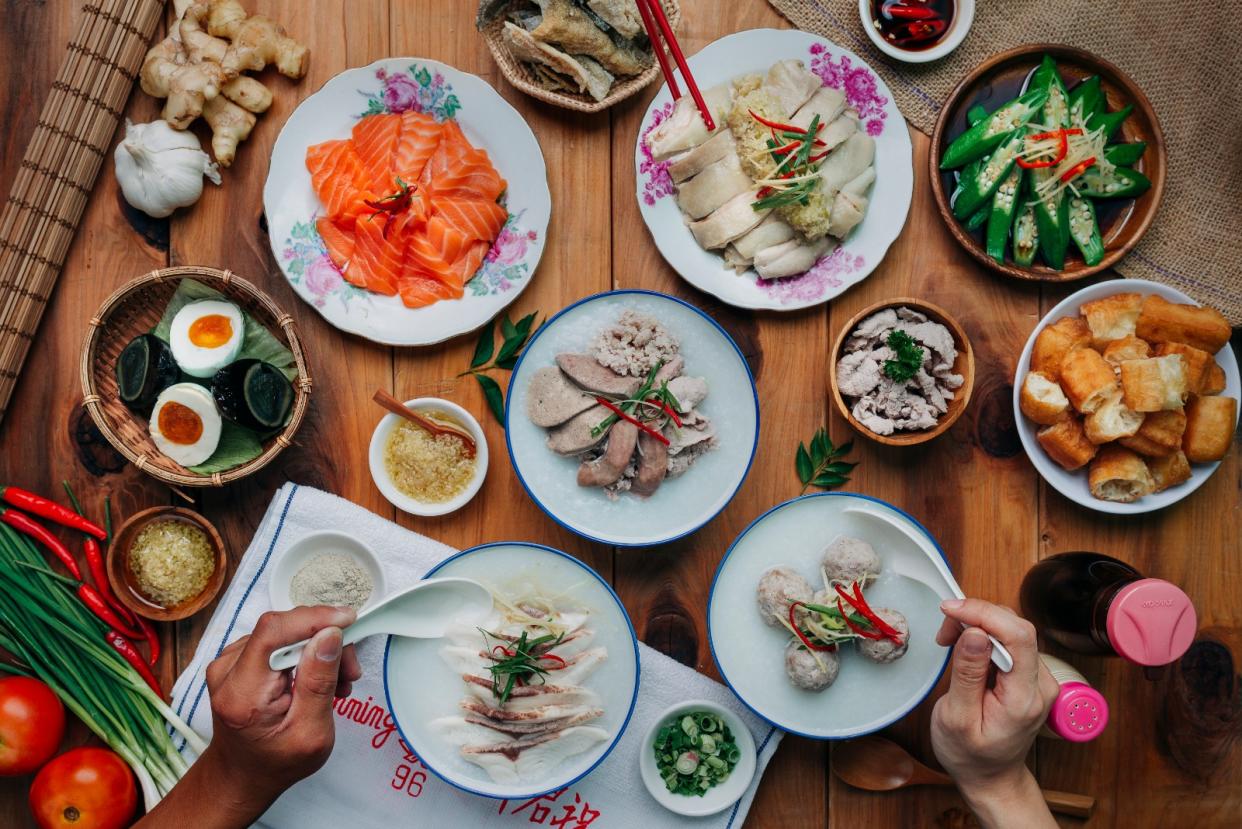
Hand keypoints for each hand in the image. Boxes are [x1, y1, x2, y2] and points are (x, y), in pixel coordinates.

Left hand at [137, 606, 362, 828]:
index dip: (314, 618)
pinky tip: (315, 676)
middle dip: (324, 640)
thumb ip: (320, 681)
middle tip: (349, 671)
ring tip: (336, 680)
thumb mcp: (311, 733)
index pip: (273, 632)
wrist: (242, 775)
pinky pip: (276, 639)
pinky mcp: (235, 658)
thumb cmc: (276, 762)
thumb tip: (330, 634)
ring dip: (317, 648)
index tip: (349, 621)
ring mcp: (227, 662)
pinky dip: (303, 652)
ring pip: (284, 632)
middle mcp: (227, 671)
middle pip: (282, 629)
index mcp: (242, 693)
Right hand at [930, 599, 1058, 828]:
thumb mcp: (957, 718)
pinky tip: (964, 645)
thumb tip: (975, 633)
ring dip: (978, 623)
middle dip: (977, 616)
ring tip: (949, 639)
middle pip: (1016, 627)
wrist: (991, 777)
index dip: (983, 613)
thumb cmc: (970, 755)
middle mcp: (1040, 684)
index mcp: (1025, 698)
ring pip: (1012, 629)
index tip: (950, 609)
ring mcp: (1038, 679)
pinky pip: (1010, 640)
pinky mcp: (1029, 675)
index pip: (1018, 636)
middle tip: (944, 630)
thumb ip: (968, 674)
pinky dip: (984, 634)